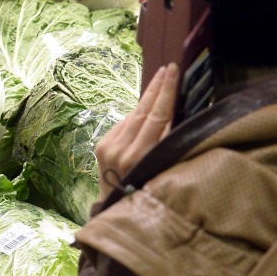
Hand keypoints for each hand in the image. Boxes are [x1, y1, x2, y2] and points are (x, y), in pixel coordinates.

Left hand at [94, 62, 179, 203]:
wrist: (116, 206)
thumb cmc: (147, 190)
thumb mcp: (163, 168)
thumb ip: (167, 141)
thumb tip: (174, 112)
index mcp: (141, 156)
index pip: (157, 116)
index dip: (166, 91)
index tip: (172, 71)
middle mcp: (122, 150)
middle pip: (143, 111)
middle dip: (156, 88)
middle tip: (167, 69)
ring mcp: (108, 147)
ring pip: (133, 116)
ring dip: (147, 99)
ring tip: (159, 81)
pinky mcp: (101, 145)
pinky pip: (123, 125)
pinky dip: (135, 118)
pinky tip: (144, 111)